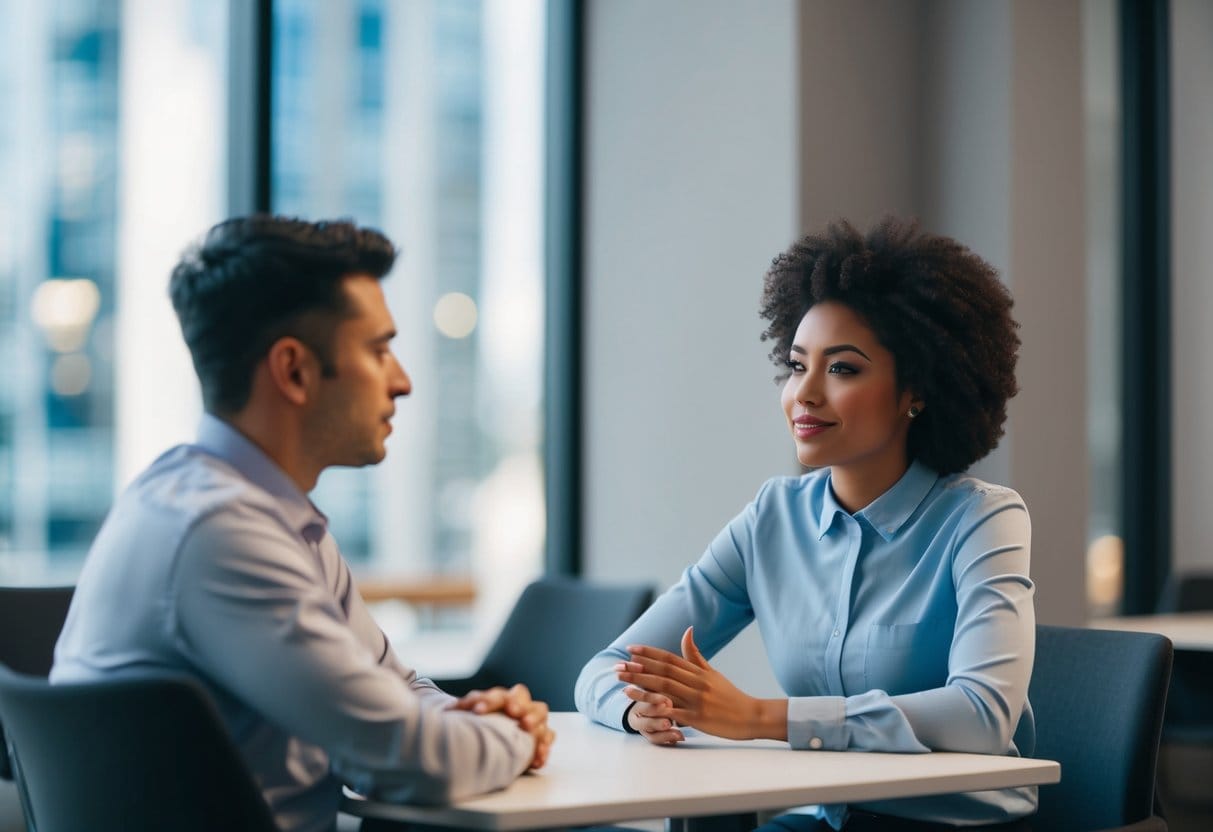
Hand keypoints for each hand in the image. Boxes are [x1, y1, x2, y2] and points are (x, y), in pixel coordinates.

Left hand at [449, 683, 555, 768]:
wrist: (500, 739)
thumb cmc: (486, 725)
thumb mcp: (474, 718)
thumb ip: (465, 710)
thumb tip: (446, 710)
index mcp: (500, 698)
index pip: (495, 695)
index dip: (487, 701)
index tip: (477, 711)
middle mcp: (518, 704)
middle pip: (522, 695)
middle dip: (517, 702)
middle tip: (512, 711)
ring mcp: (533, 718)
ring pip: (540, 710)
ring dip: (534, 717)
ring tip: (527, 727)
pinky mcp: (542, 736)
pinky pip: (548, 737)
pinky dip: (544, 746)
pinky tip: (537, 758)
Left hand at [616, 627, 785, 740]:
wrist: (751, 716)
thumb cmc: (730, 695)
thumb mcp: (713, 672)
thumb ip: (696, 654)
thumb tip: (687, 630)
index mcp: (698, 672)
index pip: (669, 658)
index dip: (649, 653)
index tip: (631, 649)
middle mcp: (696, 683)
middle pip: (663, 672)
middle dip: (639, 668)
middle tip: (618, 664)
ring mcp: (697, 700)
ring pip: (665, 689)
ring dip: (642, 685)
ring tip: (622, 682)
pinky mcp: (698, 718)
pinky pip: (673, 712)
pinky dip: (657, 708)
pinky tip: (641, 706)